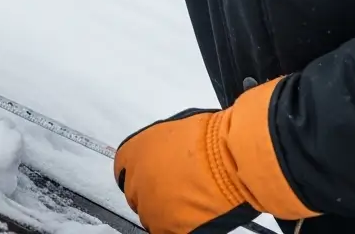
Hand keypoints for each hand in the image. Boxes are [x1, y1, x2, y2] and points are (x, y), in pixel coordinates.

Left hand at [113, 76, 318, 233]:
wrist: (231, 157)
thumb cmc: (211, 138)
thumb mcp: (175, 130)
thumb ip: (160, 146)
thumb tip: (166, 151)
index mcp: (132, 154)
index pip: (123, 169)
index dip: (143, 173)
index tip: (154, 175)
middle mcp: (135, 182)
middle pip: (137, 195)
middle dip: (154, 193)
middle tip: (177, 190)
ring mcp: (151, 208)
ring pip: (153, 217)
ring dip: (167, 212)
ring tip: (191, 201)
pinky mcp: (169, 229)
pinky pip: (171, 230)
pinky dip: (182, 225)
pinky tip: (197, 213)